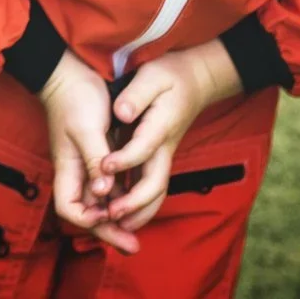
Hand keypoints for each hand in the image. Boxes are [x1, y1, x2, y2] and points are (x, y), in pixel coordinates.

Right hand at [41, 51, 136, 252]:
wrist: (70, 73)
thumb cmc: (76, 98)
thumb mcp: (87, 128)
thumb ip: (95, 160)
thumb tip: (104, 193)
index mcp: (68, 168)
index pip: (69, 209)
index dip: (88, 220)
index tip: (110, 218)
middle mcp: (77, 172)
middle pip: (88, 213)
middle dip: (109, 232)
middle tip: (134, 247)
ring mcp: (87, 165)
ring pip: (101, 203)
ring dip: (118, 219)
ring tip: (138, 233)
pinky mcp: (99, 156)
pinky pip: (110, 187)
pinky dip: (121, 199)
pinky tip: (137, 203)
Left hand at [101, 40, 241, 231]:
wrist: (196, 80)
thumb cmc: (170, 75)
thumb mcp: (152, 75)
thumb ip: (136, 95)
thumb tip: (121, 113)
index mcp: (162, 126)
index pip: (143, 149)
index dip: (123, 160)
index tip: (103, 167)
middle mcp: (165, 147)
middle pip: (156, 182)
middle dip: (135, 202)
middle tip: (112, 215)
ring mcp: (164, 154)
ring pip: (157, 190)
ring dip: (139, 210)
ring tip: (116, 225)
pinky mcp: (160, 157)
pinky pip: (153, 185)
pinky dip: (141, 202)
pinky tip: (121, 212)